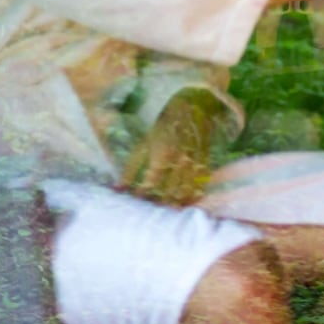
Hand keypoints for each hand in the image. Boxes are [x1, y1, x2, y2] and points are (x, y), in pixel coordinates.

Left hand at [122, 90, 217, 205]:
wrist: (193, 108)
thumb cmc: (164, 126)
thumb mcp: (144, 144)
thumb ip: (131, 169)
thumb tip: (118, 189)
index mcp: (161, 155)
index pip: (150, 184)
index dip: (142, 197)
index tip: (135, 205)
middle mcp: (178, 162)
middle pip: (169, 192)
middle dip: (159, 204)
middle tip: (151, 214)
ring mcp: (194, 164)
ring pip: (186, 192)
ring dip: (176, 204)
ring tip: (167, 214)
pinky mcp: (205, 163)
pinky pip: (200, 185)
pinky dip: (193, 196)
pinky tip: (186, 204)